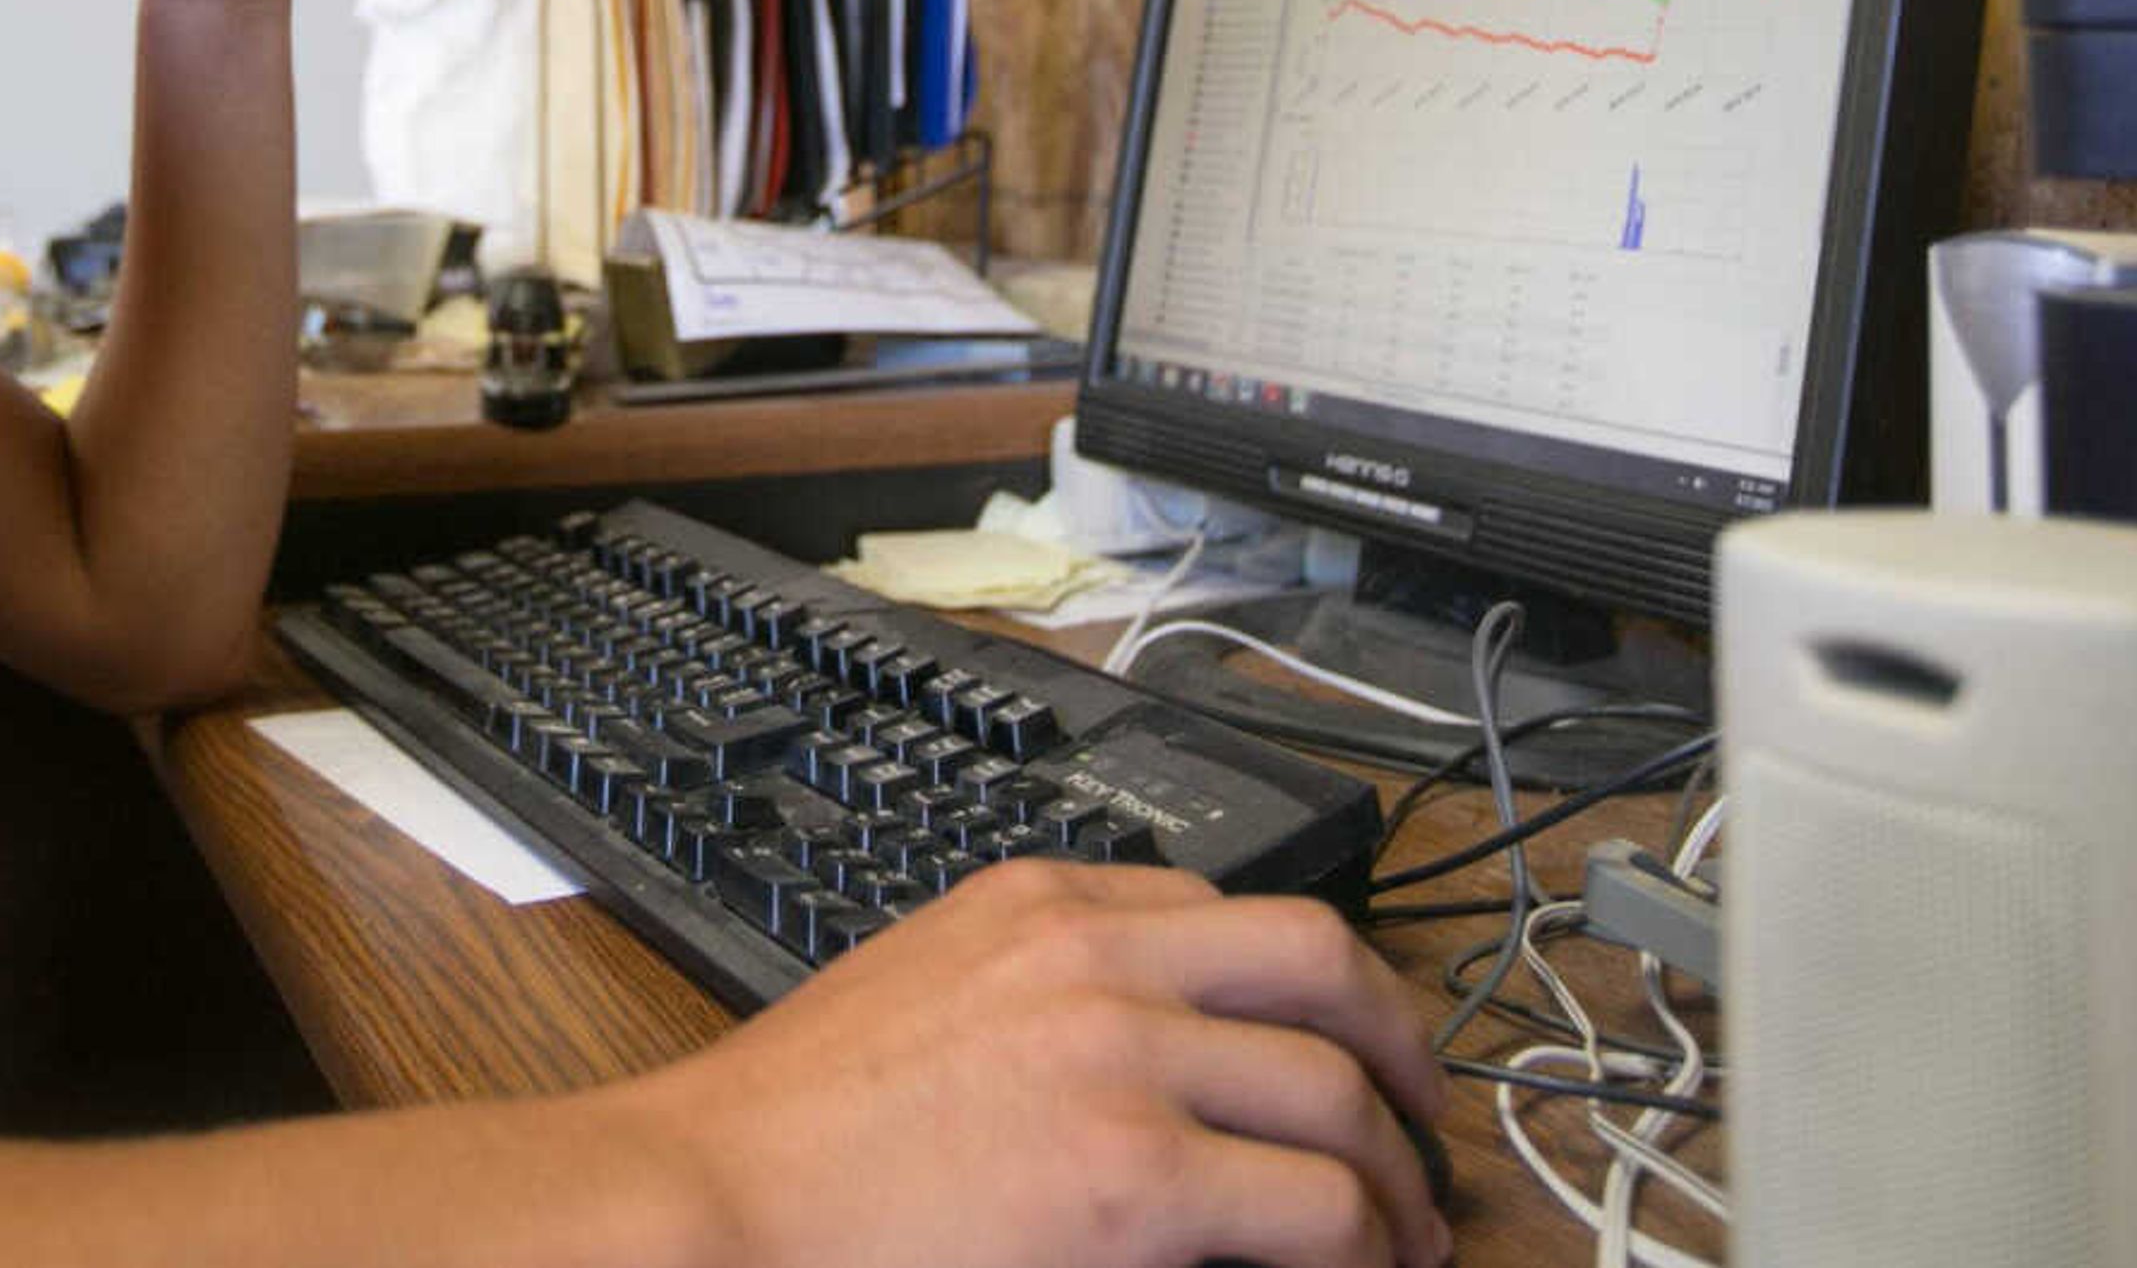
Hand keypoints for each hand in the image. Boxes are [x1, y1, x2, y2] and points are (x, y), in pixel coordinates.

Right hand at [607, 863, 1453, 1267]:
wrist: (716, 1202)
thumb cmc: (793, 1130)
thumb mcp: (923, 989)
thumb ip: (1033, 991)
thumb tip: (1142, 1051)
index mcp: (1039, 902)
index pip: (1226, 908)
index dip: (1309, 985)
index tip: (1332, 1037)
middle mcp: (1095, 957)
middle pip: (1321, 963)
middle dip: (1398, 1041)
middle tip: (1419, 1114)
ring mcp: (1123, 1060)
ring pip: (1337, 1087)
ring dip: (1394, 1168)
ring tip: (1405, 1227)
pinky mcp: (1137, 1179)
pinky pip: (1313, 1205)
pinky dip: (1361, 1242)